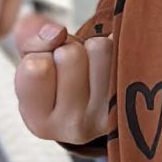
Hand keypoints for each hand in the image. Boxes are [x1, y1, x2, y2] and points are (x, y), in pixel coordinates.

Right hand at [14, 18, 113, 145]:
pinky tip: (111, 66)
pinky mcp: (131, 100)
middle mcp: (73, 127)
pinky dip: (116, 46)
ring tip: (91, 67)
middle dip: (68, 48)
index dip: (41, 54)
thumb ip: (30, 40)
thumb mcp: (31, 60)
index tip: (48, 68)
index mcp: (40, 123)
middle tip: (72, 67)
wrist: (95, 94)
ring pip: (99, 48)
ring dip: (93, 47)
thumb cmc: (57, 76)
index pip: (36, 67)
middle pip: (69, 54)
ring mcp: (107, 116)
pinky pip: (123, 51)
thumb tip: (57, 34)